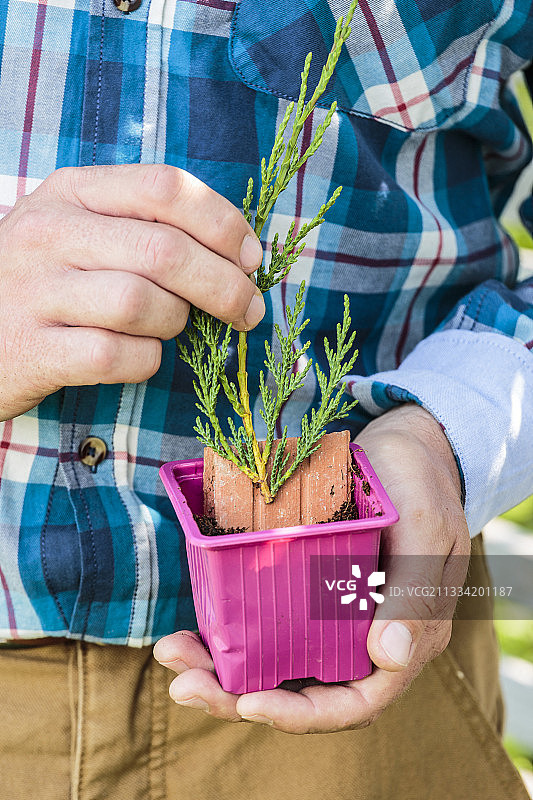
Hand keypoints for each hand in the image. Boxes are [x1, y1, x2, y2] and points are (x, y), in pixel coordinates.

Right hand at [0, 164, 264, 419]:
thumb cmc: (41, 280)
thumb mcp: (77, 230)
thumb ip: (141, 226)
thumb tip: (235, 253)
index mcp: (71, 192)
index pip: (165, 188)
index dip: (223, 223)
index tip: (250, 257)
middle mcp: (50, 233)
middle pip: (166, 252)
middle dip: (225, 286)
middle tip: (248, 311)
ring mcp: (35, 291)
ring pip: (143, 304)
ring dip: (176, 324)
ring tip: (167, 328)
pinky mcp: (32, 350)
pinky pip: (117, 356)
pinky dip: (144, 361)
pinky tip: (136, 356)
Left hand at [154, 405, 470, 733]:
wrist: (407, 449)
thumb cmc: (422, 485)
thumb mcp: (426, 531)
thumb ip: (413, 595)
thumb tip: (390, 657)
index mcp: (404, 640)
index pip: (353, 701)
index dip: (301, 714)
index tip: (249, 704)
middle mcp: (365, 639)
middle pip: (301, 692)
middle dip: (238, 696)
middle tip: (184, 684)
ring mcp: (333, 616)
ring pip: (277, 663)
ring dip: (223, 668)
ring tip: (173, 653)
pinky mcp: (308, 590)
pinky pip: (269, 622)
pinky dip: (231, 629)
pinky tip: (194, 624)